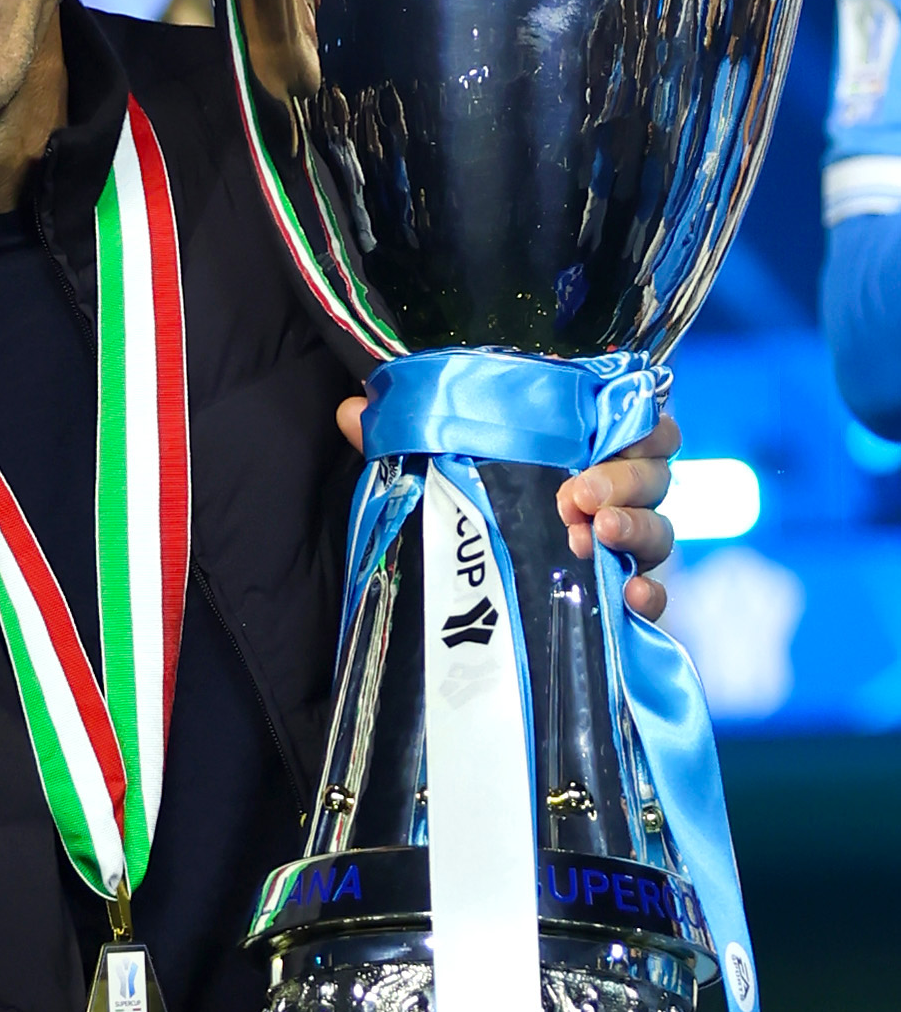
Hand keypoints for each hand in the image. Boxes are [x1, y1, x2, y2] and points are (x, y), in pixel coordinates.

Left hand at [336, 399, 678, 622]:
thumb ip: (397, 437)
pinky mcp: (619, 596)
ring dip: (635, 529)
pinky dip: (650, 596)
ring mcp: (621, 546)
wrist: (458, 601)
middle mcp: (613, 492)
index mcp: (580, 447)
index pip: (638, 420)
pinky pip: (655, 596)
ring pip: (659, 530)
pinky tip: (630, 598)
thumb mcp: (427, 468)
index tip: (602, 437)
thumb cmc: (462, 506)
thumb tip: (352, 410)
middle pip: (653, 474)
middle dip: (623, 480)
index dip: (639, 423)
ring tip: (593, 537)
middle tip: (575, 496)